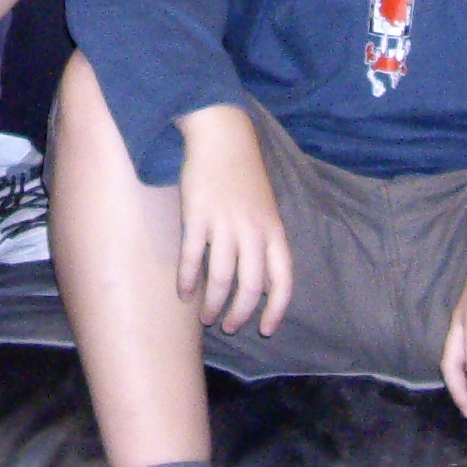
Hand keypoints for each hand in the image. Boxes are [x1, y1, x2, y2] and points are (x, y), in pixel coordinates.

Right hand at [173, 107, 292, 335]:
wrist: (222, 137)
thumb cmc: (244, 176)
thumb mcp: (266, 209)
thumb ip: (265, 242)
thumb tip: (260, 282)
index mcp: (274, 230)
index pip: (283, 279)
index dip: (276, 309)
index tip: (266, 329)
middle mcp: (253, 230)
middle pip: (250, 285)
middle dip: (239, 313)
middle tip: (229, 326)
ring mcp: (225, 223)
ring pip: (222, 277)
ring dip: (213, 303)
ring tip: (207, 316)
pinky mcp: (197, 215)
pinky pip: (193, 257)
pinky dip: (187, 279)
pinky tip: (183, 292)